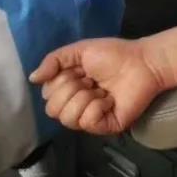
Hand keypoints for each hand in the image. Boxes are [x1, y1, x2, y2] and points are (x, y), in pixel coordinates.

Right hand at [30, 38, 166, 134]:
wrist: (143, 62)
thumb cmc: (114, 54)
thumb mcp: (79, 50)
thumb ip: (54, 61)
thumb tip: (32, 78)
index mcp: (69, 89)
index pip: (47, 96)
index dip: (61, 81)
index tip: (80, 71)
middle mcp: (76, 106)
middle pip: (53, 110)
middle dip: (70, 89)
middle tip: (90, 80)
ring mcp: (91, 118)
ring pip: (67, 119)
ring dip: (84, 98)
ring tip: (100, 89)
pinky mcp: (105, 126)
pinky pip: (87, 122)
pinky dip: (97, 106)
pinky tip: (109, 99)